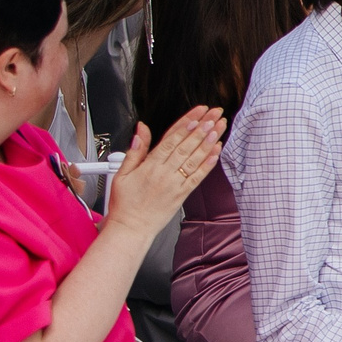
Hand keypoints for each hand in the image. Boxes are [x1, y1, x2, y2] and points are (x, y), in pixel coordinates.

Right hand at [103, 107, 224, 233]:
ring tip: (219, 127)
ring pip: (194, 158)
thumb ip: (135, 150)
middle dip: (202, 127)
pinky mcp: (182, 195)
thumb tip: (141, 130)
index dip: (186, 124)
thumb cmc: (125, 203)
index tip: (198, 113)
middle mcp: (164, 173)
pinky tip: (216, 152)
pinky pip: (198, 177)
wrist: (131, 228)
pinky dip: (208, 164)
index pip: (171, 138)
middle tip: (214, 114)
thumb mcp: (122, 174)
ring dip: (208, 141)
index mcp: (149, 166)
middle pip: (186, 145)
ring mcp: (175, 184)